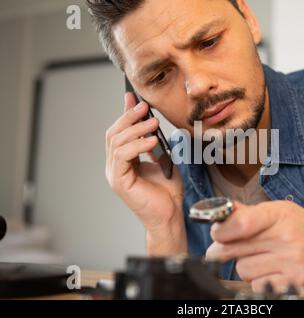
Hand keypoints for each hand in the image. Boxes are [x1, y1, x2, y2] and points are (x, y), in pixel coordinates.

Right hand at [105, 93, 185, 254]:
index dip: (124, 113)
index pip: (118, 132)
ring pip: (116, 142)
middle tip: (144, 107)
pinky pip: (122, 156)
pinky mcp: (119, 182)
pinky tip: (152, 141)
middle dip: (129, 117)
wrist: (171, 214)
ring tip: (153, 123)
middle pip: (113, 134)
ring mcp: (115, 174)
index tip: (133, 97)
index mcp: (123, 161)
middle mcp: (115, 166)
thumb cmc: (167, 191)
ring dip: (135, 129)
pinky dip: (137, 145)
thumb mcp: (162, 159)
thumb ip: (154, 142)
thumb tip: (151, 122)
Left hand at [206, 201, 303, 292]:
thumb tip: (222, 211)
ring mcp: (290, 262)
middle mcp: (286, 237)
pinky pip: (257, 285)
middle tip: (219, 251)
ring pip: (242, 269)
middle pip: (233, 248)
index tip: (217, 234)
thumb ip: (251, 213)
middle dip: (224, 250)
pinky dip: (260, 281)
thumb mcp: (283, 213)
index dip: (221, 230)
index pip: (240, 222)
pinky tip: (274, 273)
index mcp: (280, 215)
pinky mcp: (293, 283)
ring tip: (264, 260)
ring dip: (247, 267)